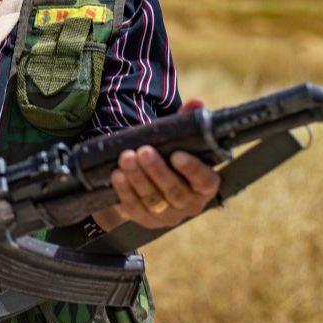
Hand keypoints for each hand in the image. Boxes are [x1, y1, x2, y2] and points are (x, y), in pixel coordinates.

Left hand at [92, 99, 221, 230]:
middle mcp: (189, 204)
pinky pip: (133, 207)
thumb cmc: (170, 155)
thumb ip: (188, 121)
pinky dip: (124, 191)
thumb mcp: (180, 139)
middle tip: (143, 151)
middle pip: (174, 191)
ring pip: (152, 199)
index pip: (204, 181)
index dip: (192, 169)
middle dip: (157, 170)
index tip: (177, 154)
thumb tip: (196, 103)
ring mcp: (167, 215)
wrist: (150, 180)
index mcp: (205, 186)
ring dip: (137, 178)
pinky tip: (117, 175)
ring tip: (126, 157)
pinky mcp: (144, 219)